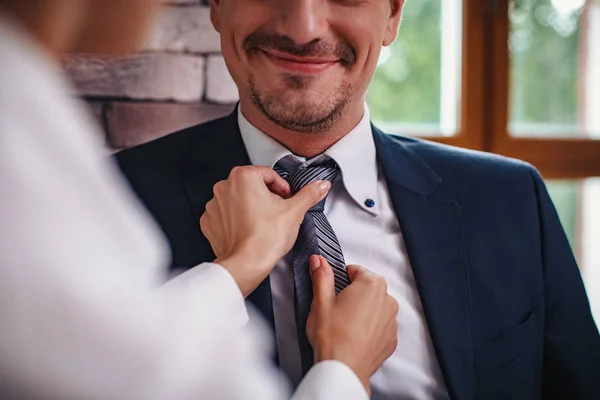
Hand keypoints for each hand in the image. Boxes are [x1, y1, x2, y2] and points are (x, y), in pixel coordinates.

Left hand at [200, 166, 330, 296]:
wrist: (246, 265)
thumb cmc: (266, 238)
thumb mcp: (295, 212)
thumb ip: (309, 194)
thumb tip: (321, 185)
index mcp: (243, 176)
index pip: (269, 174)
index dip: (283, 188)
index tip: (287, 200)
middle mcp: (224, 186)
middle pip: (253, 185)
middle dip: (267, 197)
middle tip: (278, 213)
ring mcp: (214, 205)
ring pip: (239, 199)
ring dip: (251, 207)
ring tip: (264, 224)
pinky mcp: (209, 222)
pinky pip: (226, 215)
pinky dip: (237, 220)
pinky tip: (249, 230)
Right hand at [306, 256, 398, 395]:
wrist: (343, 369)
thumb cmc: (332, 335)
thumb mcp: (320, 300)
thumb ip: (321, 275)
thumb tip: (318, 259)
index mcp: (372, 284)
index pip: (354, 270)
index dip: (339, 281)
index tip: (332, 294)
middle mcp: (388, 299)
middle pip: (366, 287)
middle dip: (352, 295)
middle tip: (335, 311)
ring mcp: (392, 320)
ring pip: (374, 306)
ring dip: (362, 311)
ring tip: (344, 326)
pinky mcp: (391, 338)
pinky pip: (379, 325)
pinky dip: (369, 328)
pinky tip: (353, 337)